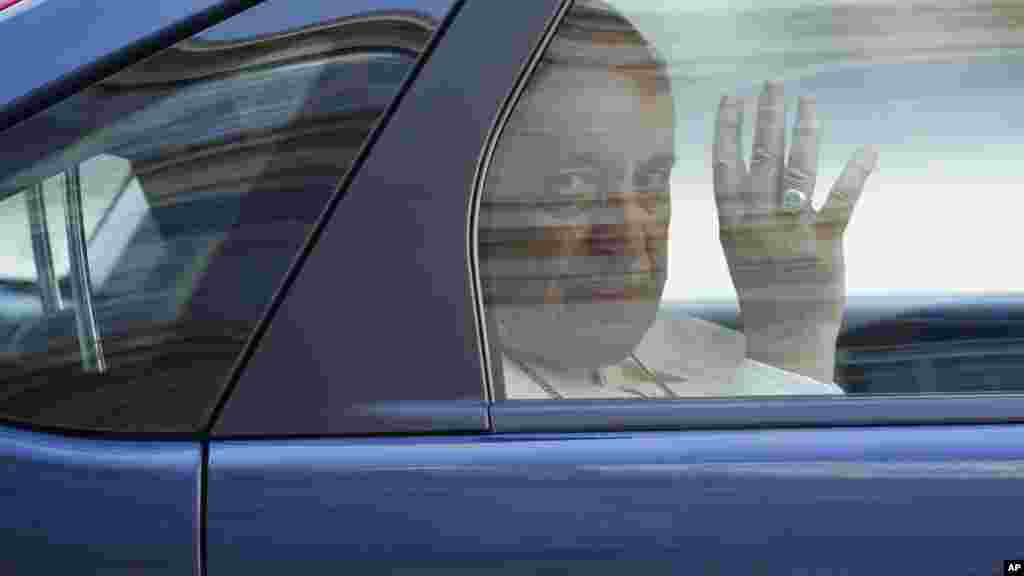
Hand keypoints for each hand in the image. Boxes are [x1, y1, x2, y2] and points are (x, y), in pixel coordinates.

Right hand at [713, 81, 877, 382]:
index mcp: (732, 222)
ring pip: (797, 171)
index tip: (732, 97)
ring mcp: (790, 232)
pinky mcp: (825, 245)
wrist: (783, 333)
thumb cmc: (761, 287)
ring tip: (807, 102)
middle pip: (761, 158)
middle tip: (772, 84)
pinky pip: (840, 202)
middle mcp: (757, 222)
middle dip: (766, 116)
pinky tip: (867, 150)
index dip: (728, 128)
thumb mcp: (737, 247)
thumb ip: (738, 209)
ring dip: (804, 132)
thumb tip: (741, 167)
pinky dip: (855, 174)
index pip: (725, 165)